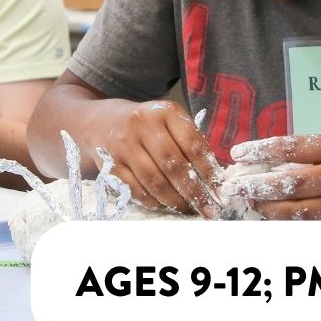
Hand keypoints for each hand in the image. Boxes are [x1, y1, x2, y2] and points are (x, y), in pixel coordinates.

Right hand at [98, 99, 221, 214]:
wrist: (101, 123)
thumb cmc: (146, 125)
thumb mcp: (168, 121)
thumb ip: (189, 142)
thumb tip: (214, 179)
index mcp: (164, 112)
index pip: (192, 144)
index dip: (208, 170)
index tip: (220, 189)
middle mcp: (141, 125)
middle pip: (173, 165)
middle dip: (194, 191)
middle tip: (209, 208)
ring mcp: (123, 145)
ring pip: (154, 181)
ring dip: (175, 200)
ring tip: (188, 209)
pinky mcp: (110, 165)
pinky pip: (136, 190)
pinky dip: (153, 202)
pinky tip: (165, 205)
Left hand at [227, 135, 320, 242]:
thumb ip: (313, 158)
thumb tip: (267, 166)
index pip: (294, 148)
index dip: (262, 151)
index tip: (237, 154)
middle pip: (292, 184)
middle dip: (256, 186)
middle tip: (231, 188)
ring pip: (299, 214)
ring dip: (269, 211)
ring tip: (251, 206)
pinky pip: (315, 233)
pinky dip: (292, 229)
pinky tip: (274, 226)